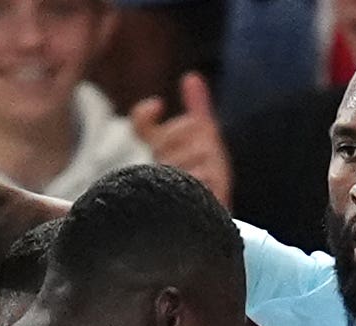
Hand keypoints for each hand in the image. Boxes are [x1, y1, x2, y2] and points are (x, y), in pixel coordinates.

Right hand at [130, 73, 232, 208]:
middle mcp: (155, 166)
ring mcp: (164, 185)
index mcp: (159, 150)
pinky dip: (208, 177)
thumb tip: (191, 77)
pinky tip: (208, 185)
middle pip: (173, 134)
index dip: (145, 113)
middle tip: (208, 154)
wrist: (214, 218)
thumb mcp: (207, 139)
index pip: (140, 125)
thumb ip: (198, 108)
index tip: (158, 106)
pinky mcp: (178, 203)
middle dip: (197, 136)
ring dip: (208, 160)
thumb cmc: (208, 179)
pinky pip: (198, 175)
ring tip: (209, 176)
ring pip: (190, 152)